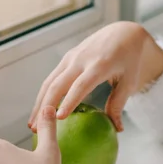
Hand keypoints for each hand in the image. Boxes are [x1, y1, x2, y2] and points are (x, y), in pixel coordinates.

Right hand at [28, 22, 162, 132]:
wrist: (123, 33)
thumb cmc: (130, 60)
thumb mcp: (130, 81)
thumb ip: (119, 104)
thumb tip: (118, 130)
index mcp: (99, 64)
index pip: (81, 85)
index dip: (69, 101)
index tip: (59, 118)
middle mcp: (81, 59)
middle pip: (58, 84)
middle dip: (45, 106)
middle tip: (38, 129)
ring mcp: (72, 57)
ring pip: (49, 81)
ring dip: (39, 103)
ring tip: (32, 125)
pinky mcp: (67, 58)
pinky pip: (52, 77)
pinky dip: (44, 94)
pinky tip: (40, 111)